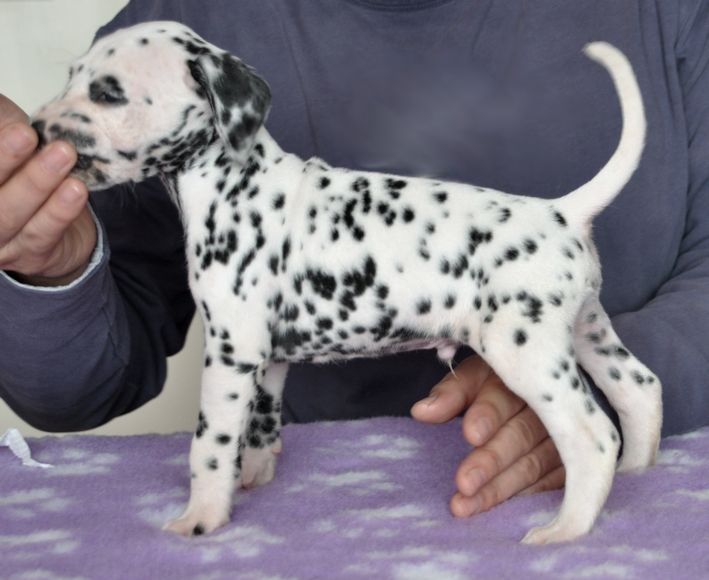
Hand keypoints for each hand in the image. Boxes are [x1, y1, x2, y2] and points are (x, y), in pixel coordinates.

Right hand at [0, 94, 94, 286]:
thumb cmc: (25, 171)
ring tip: (61, 155)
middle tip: (25, 134)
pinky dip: (60, 210)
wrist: (60, 219)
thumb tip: (11, 121)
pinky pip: (43, 233)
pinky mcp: (29, 255)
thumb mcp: (9, 137)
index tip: (16, 127)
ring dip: (36, 183)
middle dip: (4, 160)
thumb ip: (4, 122)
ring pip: (10, 213)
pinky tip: (75, 190)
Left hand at [411, 355, 564, 516]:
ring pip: (533, 466)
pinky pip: (550, 485)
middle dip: (491, 460)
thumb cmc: (497, 385)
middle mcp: (547, 409)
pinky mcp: (572, 465)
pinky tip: (501, 513)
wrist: (542, 393)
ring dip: (499, 489)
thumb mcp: (473, 378)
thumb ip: (450, 394)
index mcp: (517, 380)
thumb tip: (421, 411)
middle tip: (464, 483)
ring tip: (465, 505)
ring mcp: (565, 439)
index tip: (470, 434)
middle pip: (521, 435)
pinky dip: (524, 499)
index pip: (504, 396)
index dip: (488, 414)